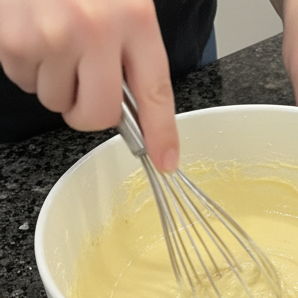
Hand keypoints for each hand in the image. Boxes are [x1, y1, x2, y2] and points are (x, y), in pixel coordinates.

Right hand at [0, 0, 177, 169]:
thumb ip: (133, 48)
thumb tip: (136, 107)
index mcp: (134, 19)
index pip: (155, 94)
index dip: (161, 134)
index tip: (165, 161)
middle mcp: (95, 30)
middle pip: (99, 114)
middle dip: (89, 110)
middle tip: (83, 85)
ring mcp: (52, 34)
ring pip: (56, 100)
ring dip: (54, 80)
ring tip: (52, 38)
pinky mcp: (14, 37)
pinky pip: (23, 79)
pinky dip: (25, 63)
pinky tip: (30, 30)